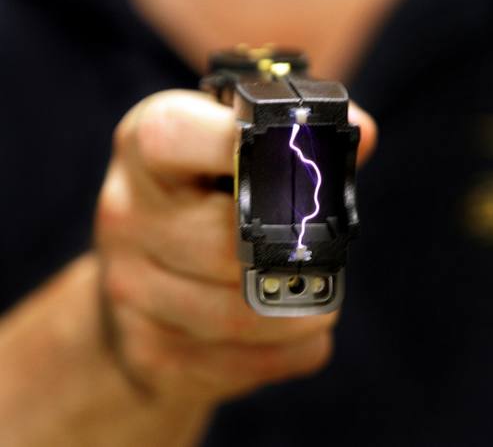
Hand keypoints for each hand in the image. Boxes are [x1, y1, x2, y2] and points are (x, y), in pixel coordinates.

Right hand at [95, 90, 376, 402]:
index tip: (296, 154)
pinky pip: (250, 362)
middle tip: (327, 248)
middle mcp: (125, 215)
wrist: (139, 292)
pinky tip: (288, 328)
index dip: (240, 145)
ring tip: (317, 289)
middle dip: (295, 253)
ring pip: (242, 314)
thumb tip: (362, 137)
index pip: (176, 135)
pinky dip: (292, 349)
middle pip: (228, 244)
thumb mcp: (235, 154)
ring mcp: (130, 290)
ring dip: (303, 309)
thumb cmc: (206, 206)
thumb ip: (301, 141)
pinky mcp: (151, 353)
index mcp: (145, 149)